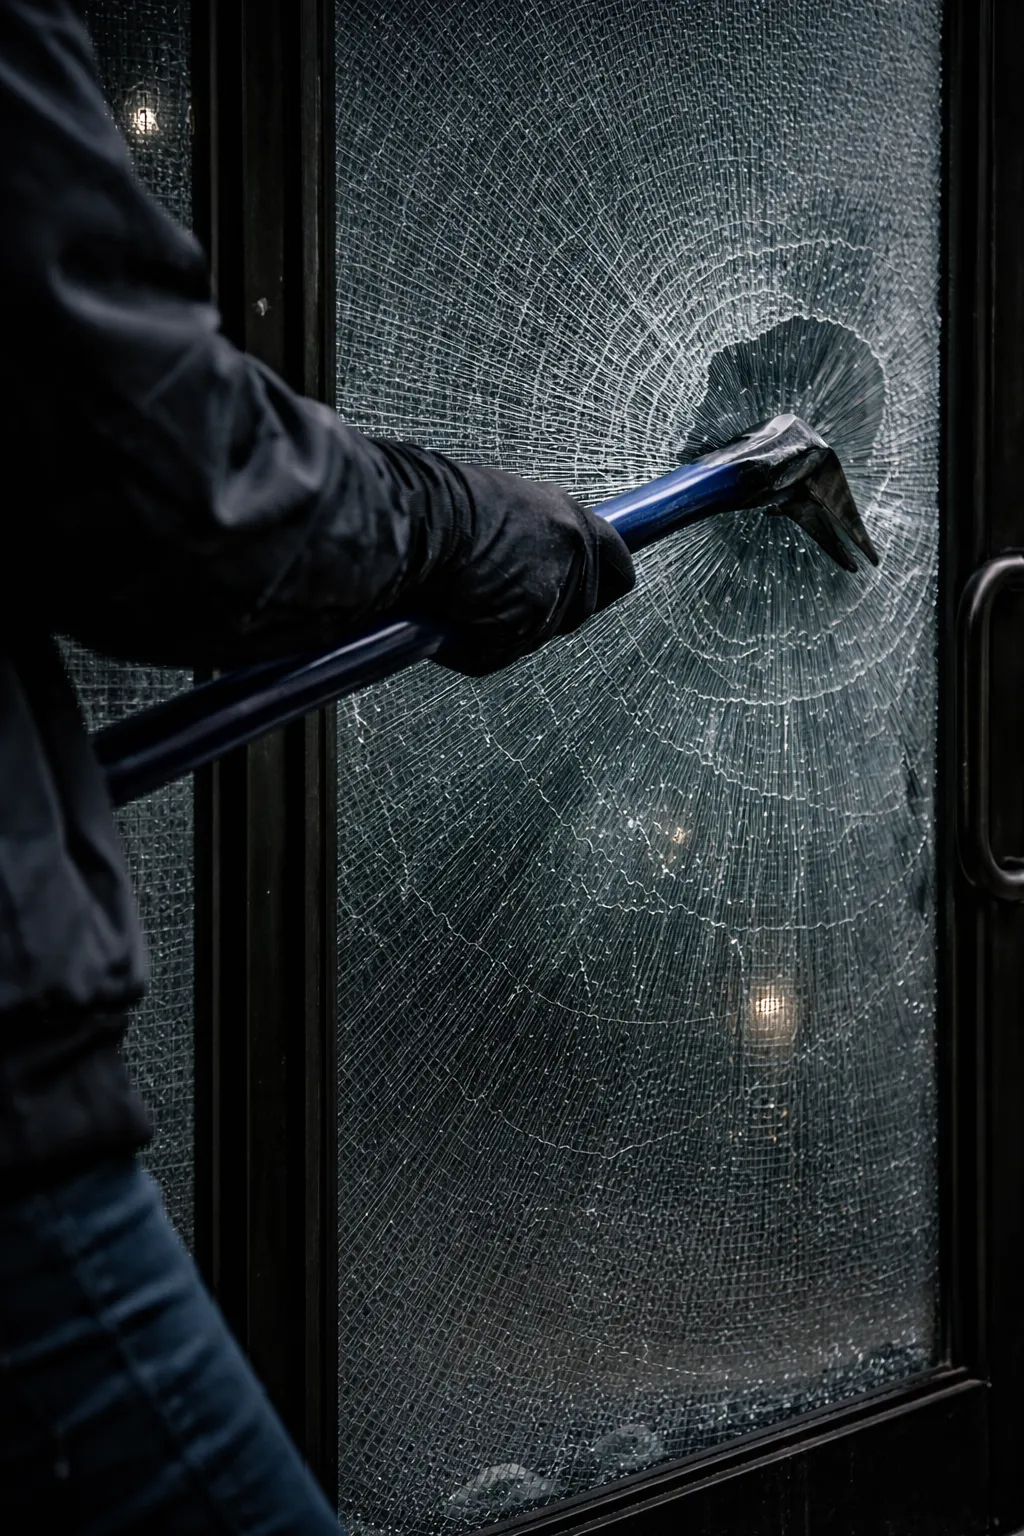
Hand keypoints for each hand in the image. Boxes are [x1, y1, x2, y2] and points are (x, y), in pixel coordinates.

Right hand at [370, 443, 635, 675]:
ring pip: (534, 637)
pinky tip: (446, 618)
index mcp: (571, 520)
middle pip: (580, 610)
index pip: (616, 564)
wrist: (421, 518)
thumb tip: (524, 569)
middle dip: (544, 614)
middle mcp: (574, 556)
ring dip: (499, 631)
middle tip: (499, 603)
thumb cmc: (445, 506)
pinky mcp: (525, 624)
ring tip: (459, 601)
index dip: (602, 584)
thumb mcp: (504, 508)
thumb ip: (530, 538)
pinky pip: (496, 653)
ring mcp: (552, 593)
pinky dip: (469, 648)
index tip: (591, 593)